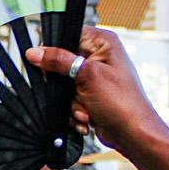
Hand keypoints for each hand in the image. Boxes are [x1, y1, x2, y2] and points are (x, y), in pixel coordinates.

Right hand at [26, 28, 163, 147]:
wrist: (133, 134)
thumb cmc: (123, 103)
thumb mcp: (87, 76)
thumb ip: (59, 61)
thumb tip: (35, 52)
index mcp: (103, 43)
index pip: (68, 35)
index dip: (55, 50)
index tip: (49, 64)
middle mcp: (99, 57)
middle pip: (62, 64)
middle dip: (66, 86)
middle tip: (77, 92)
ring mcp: (94, 78)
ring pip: (64, 86)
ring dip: (72, 102)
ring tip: (87, 108)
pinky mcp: (90, 95)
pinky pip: (70, 100)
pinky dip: (75, 110)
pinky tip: (88, 116)